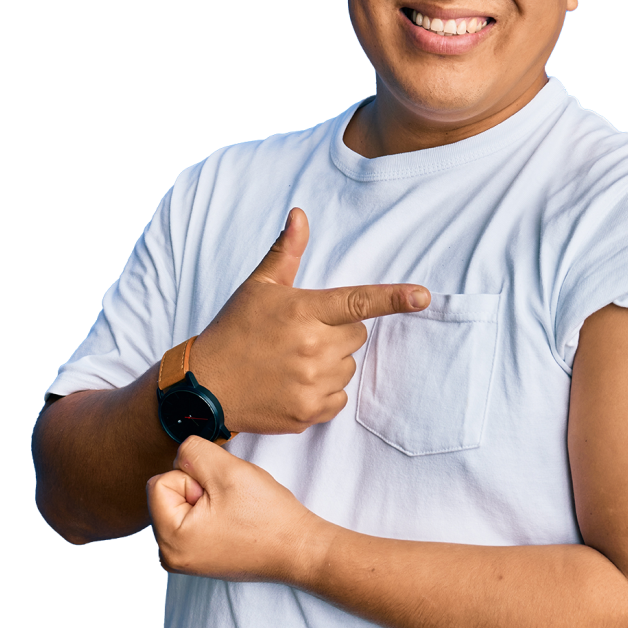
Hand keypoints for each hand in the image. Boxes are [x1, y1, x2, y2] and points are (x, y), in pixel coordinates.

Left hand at [146, 436, 330, 582]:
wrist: (297, 548)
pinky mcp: (197, 558)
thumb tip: (179, 453)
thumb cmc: (267, 515)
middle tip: (230, 502)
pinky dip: (210, 512)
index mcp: (170, 540)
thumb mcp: (228, 471)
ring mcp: (183, 560)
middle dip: (198, 488)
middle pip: (168, 494)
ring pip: (182, 504)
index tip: (221, 493)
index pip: (160, 482)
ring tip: (234, 511)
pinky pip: (191, 520)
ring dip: (207, 498)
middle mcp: (169, 556)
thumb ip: (194, 453)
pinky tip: (232, 521)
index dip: (193, 477)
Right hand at [189, 207, 429, 434]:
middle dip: (339, 332)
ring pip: (349, 367)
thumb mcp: (259, 287)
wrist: (205, 385)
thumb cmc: (234, 329)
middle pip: (358, 335)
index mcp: (303, 310)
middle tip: (303, 335)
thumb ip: (286, 252)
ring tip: (293, 361)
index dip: (394, 298)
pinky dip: (324, 392)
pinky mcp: (308, 412)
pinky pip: (340, 398)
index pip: (358, 301)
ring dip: (331, 362)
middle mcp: (312, 346)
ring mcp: (311, 382)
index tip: (423, 296)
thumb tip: (300, 215)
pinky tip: (295, 384)